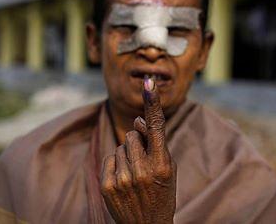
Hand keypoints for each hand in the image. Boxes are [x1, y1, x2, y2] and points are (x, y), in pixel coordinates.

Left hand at [101, 77, 176, 223]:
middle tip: (144, 162)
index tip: (149, 82)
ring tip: (134, 175)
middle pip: (132, 134)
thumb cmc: (161, 193)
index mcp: (162, 165)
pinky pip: (109, 158)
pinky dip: (116, 165)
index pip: (157, 128)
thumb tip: (138, 120)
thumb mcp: (168, 169)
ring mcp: (123, 179)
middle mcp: (143, 170)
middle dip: (137, 142)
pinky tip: (124, 181)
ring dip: (127, 155)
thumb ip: (154, 143)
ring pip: (120, 146)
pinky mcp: (107, 186)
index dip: (153, 103)